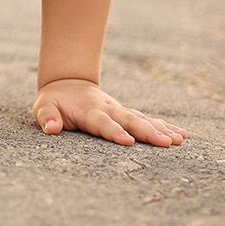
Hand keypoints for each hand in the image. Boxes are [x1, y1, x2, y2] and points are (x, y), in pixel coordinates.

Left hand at [33, 79, 185, 146]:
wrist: (67, 83)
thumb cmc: (55, 101)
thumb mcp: (44, 107)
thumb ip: (47, 116)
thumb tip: (51, 128)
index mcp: (89, 111)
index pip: (103, 123)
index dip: (114, 132)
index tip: (128, 141)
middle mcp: (108, 109)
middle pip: (129, 120)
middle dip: (147, 131)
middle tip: (165, 143)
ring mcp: (119, 110)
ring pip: (142, 119)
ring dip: (160, 129)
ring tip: (178, 139)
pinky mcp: (126, 113)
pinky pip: (146, 119)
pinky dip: (163, 126)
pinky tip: (180, 134)